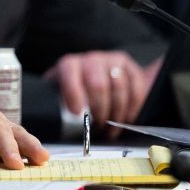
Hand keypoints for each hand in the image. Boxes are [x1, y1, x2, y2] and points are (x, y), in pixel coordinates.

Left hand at [43, 51, 161, 138]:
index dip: (73, 92)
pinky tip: (127, 119)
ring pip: (118, 86)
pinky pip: (136, 88)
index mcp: (69, 65)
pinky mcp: (130, 67)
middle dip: (99, 110)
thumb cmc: (75, 94)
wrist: (97, 80)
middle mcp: (91, 59)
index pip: (69, 71)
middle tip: (99, 128)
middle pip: (97, 83)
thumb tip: (53, 125)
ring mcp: (112, 61)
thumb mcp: (61, 97)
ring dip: (116, 113)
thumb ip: (58, 107)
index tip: (77, 113)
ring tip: (111, 130)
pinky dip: (133, 108)